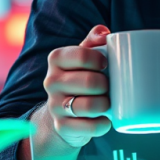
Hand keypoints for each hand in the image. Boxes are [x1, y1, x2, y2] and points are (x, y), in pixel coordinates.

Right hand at [42, 24, 112, 148]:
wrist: (63, 113)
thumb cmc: (80, 78)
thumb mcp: (83, 57)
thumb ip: (93, 41)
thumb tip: (105, 33)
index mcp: (56, 59)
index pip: (82, 54)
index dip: (99, 60)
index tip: (106, 65)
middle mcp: (51, 81)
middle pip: (89, 82)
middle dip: (105, 85)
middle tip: (108, 87)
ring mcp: (54, 106)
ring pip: (88, 105)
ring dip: (105, 104)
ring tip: (107, 103)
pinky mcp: (62, 126)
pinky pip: (88, 127)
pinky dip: (102, 125)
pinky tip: (106, 120)